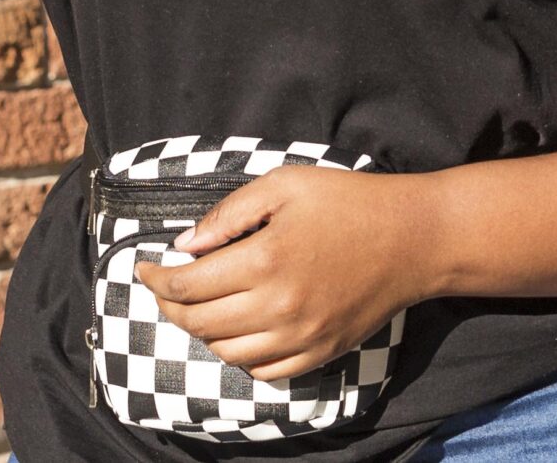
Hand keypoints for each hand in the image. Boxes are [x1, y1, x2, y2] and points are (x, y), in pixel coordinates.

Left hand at [134, 166, 430, 381]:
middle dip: (170, 306)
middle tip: (165, 286)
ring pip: (226, 352)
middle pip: (199, 324)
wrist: (413, 239)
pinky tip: (240, 329)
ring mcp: (300, 337)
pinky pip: (263, 370)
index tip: (142, 268)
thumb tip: (184, 245)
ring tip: (201, 305)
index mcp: (264, 261)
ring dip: (203, 331)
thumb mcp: (285, 185)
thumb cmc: (348, 202)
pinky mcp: (319, 352)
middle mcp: (278, 308)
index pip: (186, 286)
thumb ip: (228, 215)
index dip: (155, 279)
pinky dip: (240, 354)